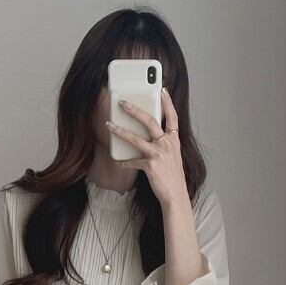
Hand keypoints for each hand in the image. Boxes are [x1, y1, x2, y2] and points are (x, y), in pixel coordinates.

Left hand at [105, 87, 187, 206]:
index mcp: (174, 140)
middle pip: (150, 122)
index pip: (172, 116)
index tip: (162, 90)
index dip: (168, 102)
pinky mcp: (150, 166)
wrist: (175, 195)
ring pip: (135, 139)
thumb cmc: (172, 175)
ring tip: (109, 125)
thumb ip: (164, 143)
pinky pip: (132, 161)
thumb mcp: (172, 155)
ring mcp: (158, 154)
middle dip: (135, 111)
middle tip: (123, 103)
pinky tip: (117, 161)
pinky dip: (123, 161)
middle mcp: (167, 144)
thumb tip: (149, 134)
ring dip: (120, 131)